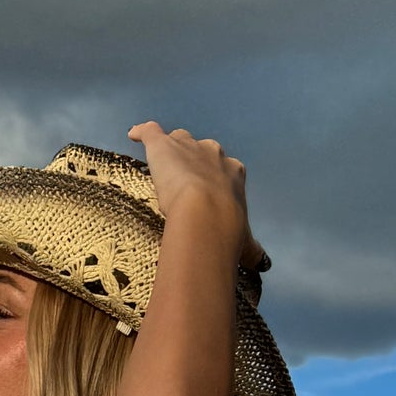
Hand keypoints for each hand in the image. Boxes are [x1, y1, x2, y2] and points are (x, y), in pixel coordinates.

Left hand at [127, 121, 264, 270]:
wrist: (206, 213)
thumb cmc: (227, 229)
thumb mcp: (243, 240)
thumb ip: (251, 248)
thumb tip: (261, 263)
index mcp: (232, 173)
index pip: (222, 169)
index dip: (214, 180)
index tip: (207, 194)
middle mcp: (213, 154)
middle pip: (201, 150)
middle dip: (194, 163)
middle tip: (183, 182)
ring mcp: (188, 147)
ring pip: (179, 140)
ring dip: (172, 148)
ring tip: (162, 162)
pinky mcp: (163, 146)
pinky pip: (151, 132)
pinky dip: (142, 133)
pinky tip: (134, 135)